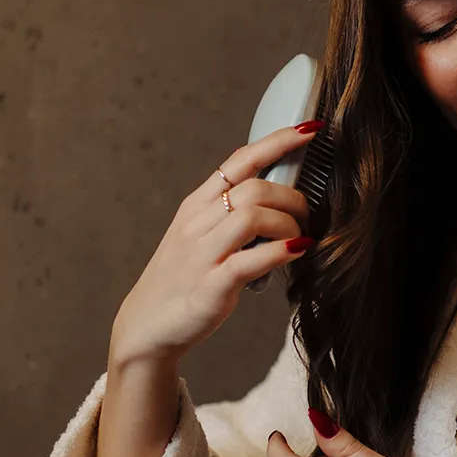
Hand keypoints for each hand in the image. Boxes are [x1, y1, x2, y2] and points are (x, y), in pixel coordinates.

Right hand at [108, 123, 321, 367]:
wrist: (147, 326)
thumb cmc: (183, 279)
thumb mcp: (200, 235)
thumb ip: (231, 212)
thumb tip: (276, 193)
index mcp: (196, 205)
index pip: (239, 160)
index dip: (277, 142)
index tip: (309, 130)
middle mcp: (196, 224)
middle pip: (254, 187)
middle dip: (292, 197)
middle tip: (307, 216)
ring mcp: (202, 255)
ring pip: (253, 216)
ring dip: (289, 224)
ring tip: (300, 238)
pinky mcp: (211, 287)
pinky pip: (251, 260)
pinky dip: (282, 252)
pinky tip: (297, 252)